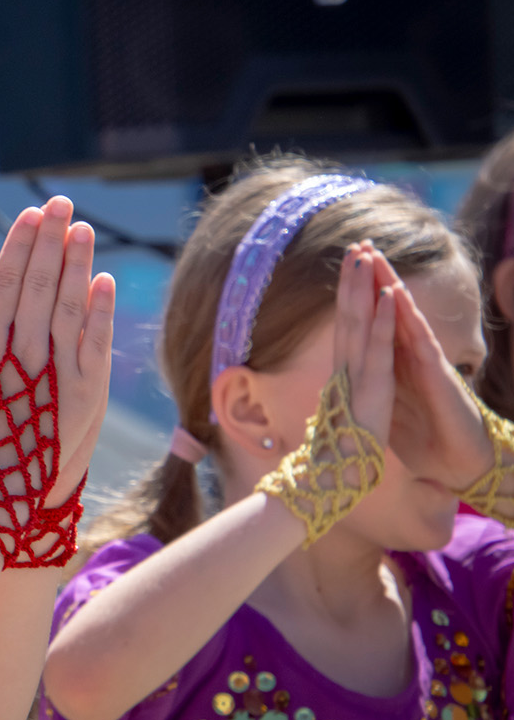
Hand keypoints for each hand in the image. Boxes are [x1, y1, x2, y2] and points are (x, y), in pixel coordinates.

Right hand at [0, 197, 115, 508]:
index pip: (7, 283)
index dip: (19, 247)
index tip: (29, 216)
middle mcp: (25, 354)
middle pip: (42, 285)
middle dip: (52, 241)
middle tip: (61, 204)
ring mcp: (60, 373)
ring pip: (72, 305)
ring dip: (78, 264)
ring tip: (84, 229)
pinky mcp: (89, 393)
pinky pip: (97, 341)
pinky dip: (101, 309)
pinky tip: (103, 279)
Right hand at [331, 242, 396, 443]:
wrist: (333, 473)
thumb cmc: (340, 448)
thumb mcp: (342, 412)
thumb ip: (341, 392)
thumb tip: (335, 387)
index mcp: (342, 370)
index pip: (344, 324)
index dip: (346, 293)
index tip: (349, 267)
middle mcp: (345, 365)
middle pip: (346, 313)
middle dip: (351, 279)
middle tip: (355, 246)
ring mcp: (357, 372)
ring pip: (358, 321)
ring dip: (362, 286)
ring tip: (366, 256)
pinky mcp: (373, 384)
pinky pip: (378, 346)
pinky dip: (381, 319)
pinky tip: (386, 295)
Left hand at [370, 249, 493, 489]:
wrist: (453, 461)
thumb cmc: (423, 433)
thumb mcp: (386, 403)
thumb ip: (374, 384)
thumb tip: (352, 378)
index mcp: (394, 361)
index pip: (374, 322)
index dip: (359, 297)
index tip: (342, 271)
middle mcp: (409, 354)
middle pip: (388, 310)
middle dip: (373, 278)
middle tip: (358, 245)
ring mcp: (424, 360)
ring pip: (403, 314)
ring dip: (389, 284)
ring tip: (376, 256)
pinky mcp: (435, 372)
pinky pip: (417, 338)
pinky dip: (405, 316)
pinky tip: (396, 295)